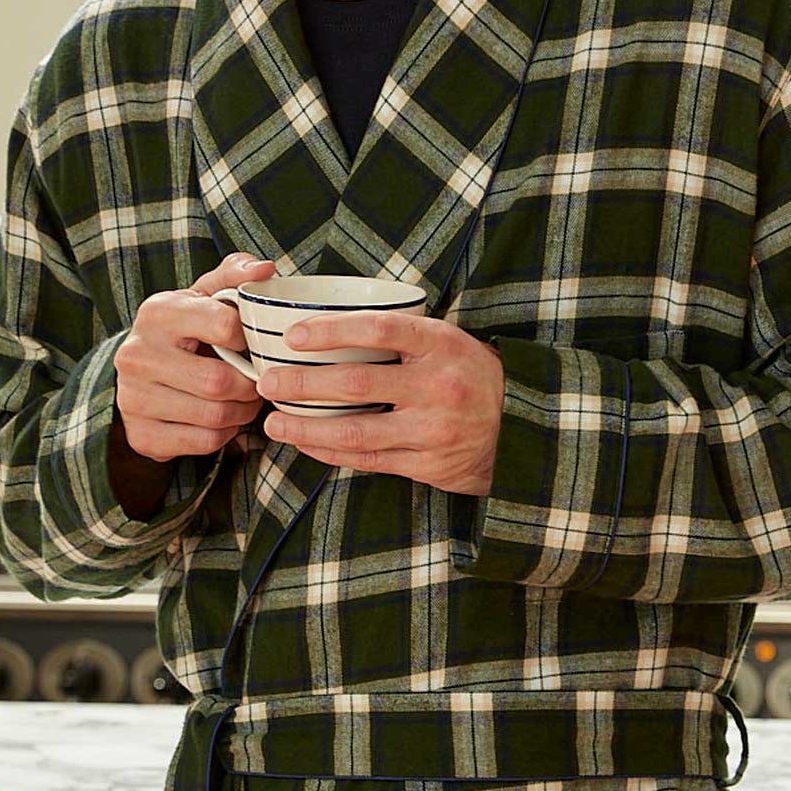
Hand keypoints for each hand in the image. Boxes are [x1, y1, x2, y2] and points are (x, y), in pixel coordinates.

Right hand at [113, 252, 277, 464]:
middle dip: (249, 386)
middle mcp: (137, 354)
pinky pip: (203, 442)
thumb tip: (265, 269)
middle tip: (257, 382)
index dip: (249, 339)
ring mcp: (133, 398)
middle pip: (218, 381)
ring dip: (241, 412)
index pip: (224, 325)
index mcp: (158, 313)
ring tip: (243, 400)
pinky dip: (224, 434)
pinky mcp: (141, 434)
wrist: (141, 374)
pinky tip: (222, 419)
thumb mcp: (205, 296)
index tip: (250, 343)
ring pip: (214, 416)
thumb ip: (235, 276)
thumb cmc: (186, 330)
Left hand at [256, 311, 504, 496]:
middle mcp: (438, 386)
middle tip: (267, 382)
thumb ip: (402, 336)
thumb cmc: (472, 376)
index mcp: (442, 343)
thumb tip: (329, 327)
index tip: (293, 335)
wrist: (523, 429)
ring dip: (306, 427)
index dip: (331, 330)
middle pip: (356, 383)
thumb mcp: (448, 342)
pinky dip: (330, 450)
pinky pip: (368, 459)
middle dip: (302, 384)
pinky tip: (306, 442)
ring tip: (273, 422)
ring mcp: (433, 429)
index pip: (378, 329)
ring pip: (355, 430)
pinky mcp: (429, 464)